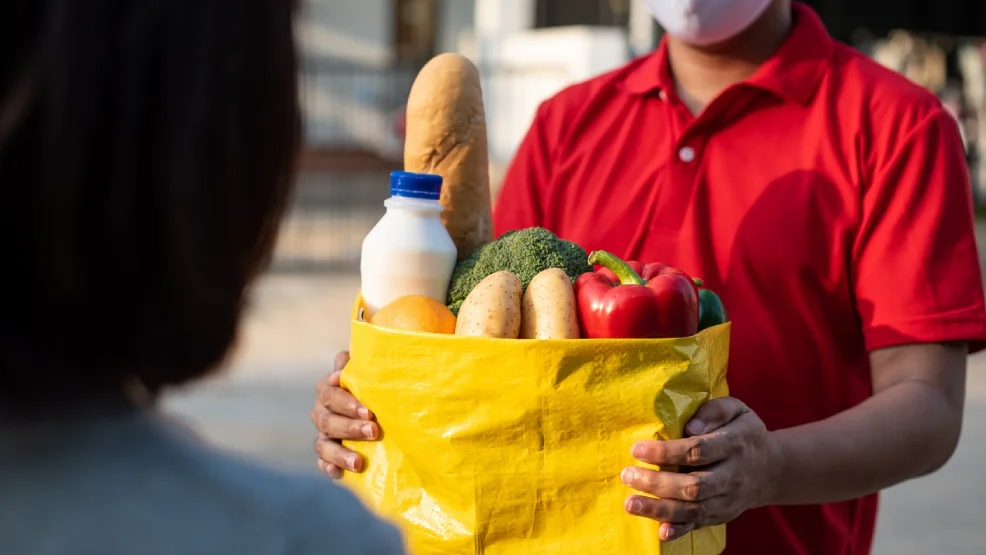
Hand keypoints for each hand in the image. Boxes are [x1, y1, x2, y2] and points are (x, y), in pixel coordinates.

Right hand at [310, 351, 379, 477]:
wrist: (375, 405)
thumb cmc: (371, 382)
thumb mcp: (366, 370)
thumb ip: (357, 365)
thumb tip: (345, 368)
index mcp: (328, 389)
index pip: (330, 394)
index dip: (346, 402)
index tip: (367, 411)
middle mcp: (322, 411)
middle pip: (328, 421)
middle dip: (350, 427)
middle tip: (374, 431)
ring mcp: (323, 434)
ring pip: (324, 444)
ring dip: (340, 453)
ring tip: (358, 462)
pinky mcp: (327, 454)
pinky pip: (322, 462)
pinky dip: (328, 467)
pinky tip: (338, 474)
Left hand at [619, 397, 780, 541]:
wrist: (770, 469)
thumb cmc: (743, 433)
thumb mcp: (737, 411)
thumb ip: (714, 411)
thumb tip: (690, 426)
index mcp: (734, 445)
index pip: (697, 451)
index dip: (666, 452)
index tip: (637, 449)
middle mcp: (731, 476)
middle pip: (693, 485)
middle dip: (657, 483)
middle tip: (627, 475)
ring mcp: (726, 500)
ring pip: (693, 509)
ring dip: (660, 509)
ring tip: (631, 503)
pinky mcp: (720, 515)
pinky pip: (698, 525)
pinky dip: (679, 530)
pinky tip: (660, 532)